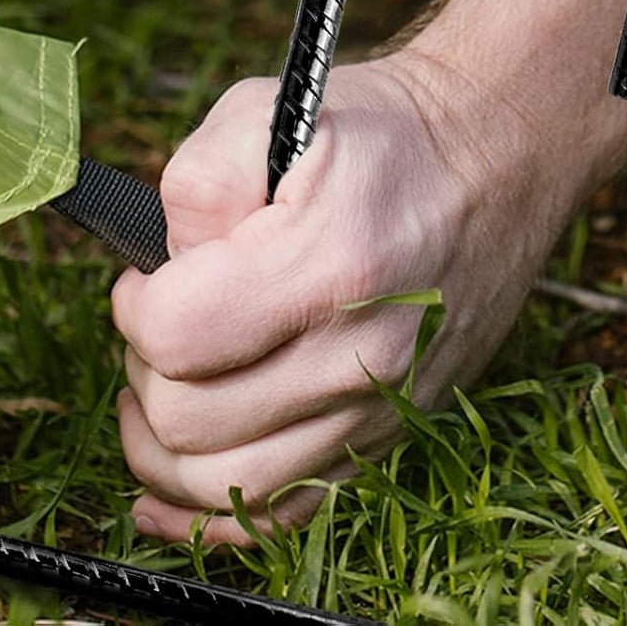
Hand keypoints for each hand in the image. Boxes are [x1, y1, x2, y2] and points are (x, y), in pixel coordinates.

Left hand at [110, 48, 591, 542]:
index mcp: (330, 261)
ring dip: (161, 442)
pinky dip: (209, 515)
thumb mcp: (272, 110)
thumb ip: (196, 182)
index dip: (133, 306)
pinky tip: (164, 489)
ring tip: (161, 381)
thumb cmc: (378, 135)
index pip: (177, 335)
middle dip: (144, 367)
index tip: (143, 277)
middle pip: (188, 419)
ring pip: (223, 483)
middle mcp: (363, 351)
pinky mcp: (389, 435)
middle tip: (159, 318)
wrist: (493, 161)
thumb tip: (160, 265)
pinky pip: (282, 516)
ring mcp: (381, 405)